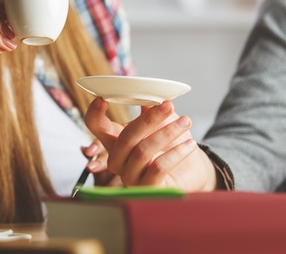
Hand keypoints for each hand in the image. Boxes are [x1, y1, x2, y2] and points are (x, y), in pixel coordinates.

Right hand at [84, 97, 218, 190]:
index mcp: (115, 140)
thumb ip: (151, 110)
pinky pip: (158, 167)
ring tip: (185, 122)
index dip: (95, 113)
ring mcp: (130, 176)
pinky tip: (190, 144)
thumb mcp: (161, 122)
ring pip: (143, 151)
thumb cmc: (171, 143)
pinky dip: (176, 153)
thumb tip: (150, 97)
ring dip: (168, 133)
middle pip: (125, 137)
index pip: (96, 126)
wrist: (190, 170)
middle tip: (168, 106)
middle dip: (149, 119)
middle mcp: (118, 160)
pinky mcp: (147, 188)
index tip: (103, 98)